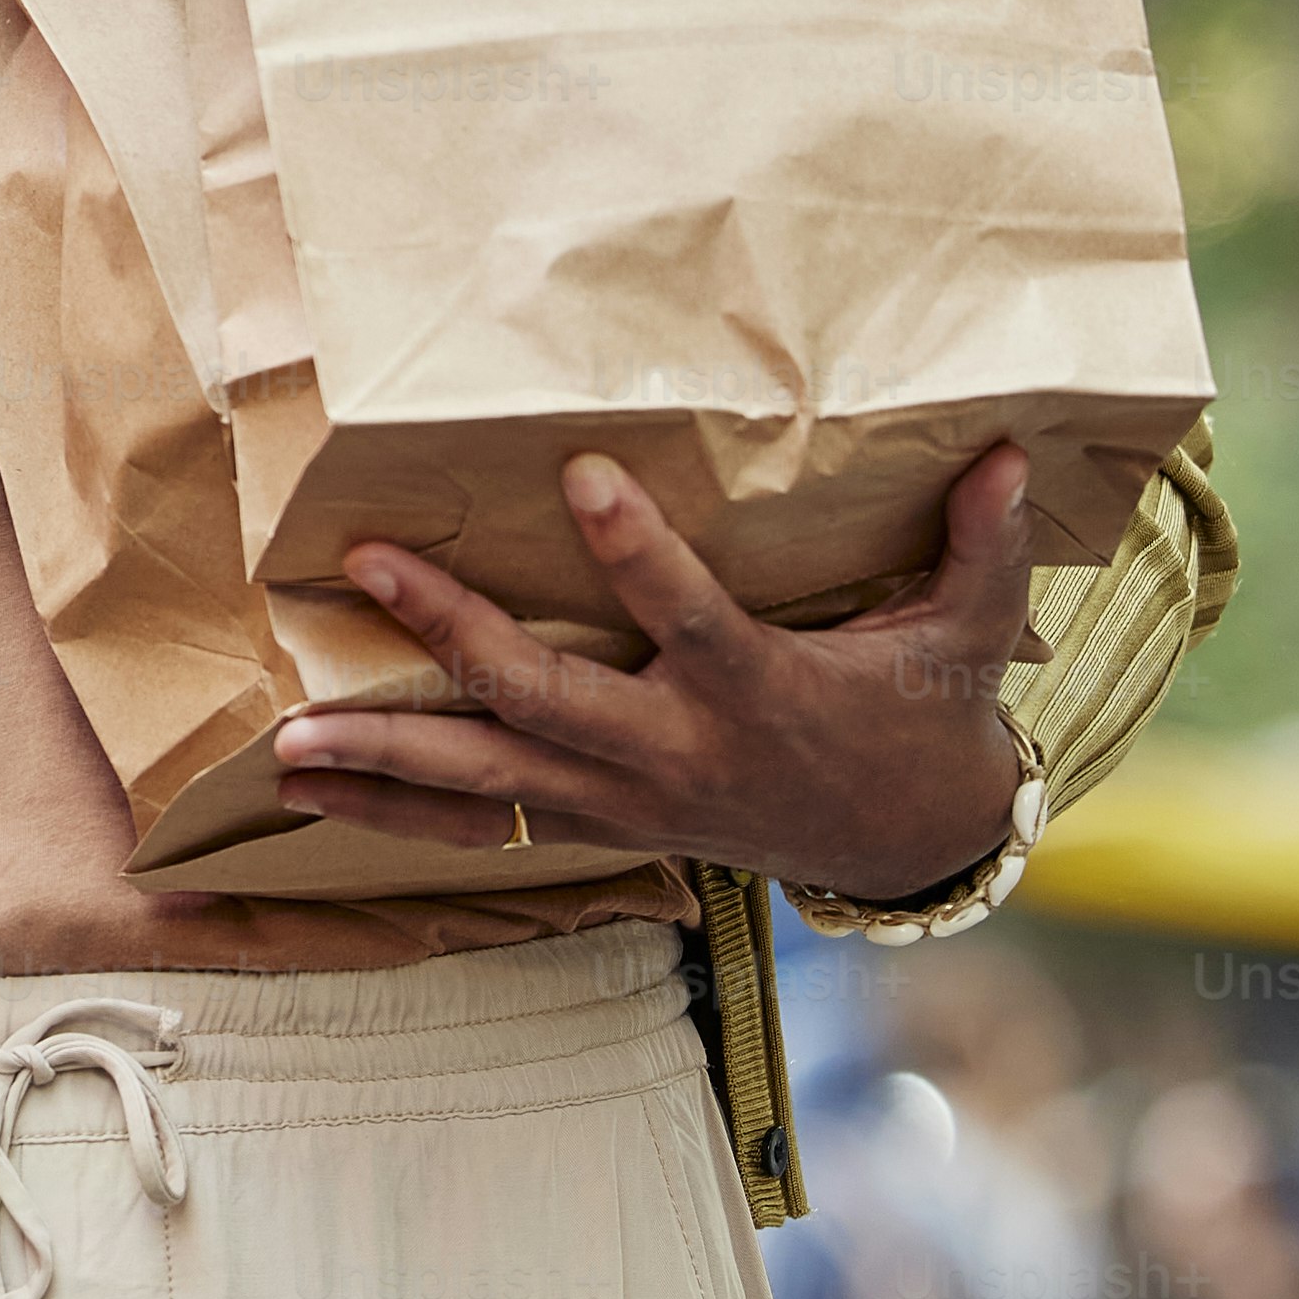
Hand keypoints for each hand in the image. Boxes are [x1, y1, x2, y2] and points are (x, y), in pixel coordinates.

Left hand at [268, 442, 1040, 901]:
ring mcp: (628, 799)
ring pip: (490, 783)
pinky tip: (310, 792)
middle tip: (372, 570)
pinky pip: (482, 827)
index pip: (690, 618)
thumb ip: (985, 548)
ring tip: (286, 744)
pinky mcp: (602, 823)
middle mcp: (677, 754)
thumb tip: (1012, 454)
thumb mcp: (968, 635)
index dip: (636, 553)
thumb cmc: (927, 716)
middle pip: (548, 699)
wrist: (906, 844)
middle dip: (453, 638)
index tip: (581, 474)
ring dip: (385, 762)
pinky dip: (394, 815)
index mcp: (758, 694)